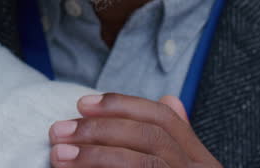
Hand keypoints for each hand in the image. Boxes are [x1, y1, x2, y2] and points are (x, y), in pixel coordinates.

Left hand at [49, 93, 219, 167]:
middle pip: (150, 137)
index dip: (121, 105)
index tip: (81, 105)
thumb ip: (173, 142)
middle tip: (58, 132)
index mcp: (201, 162)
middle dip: (99, 130)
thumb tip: (170, 99)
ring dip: (96, 155)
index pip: (163, 119)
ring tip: (59, 156)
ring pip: (143, 163)